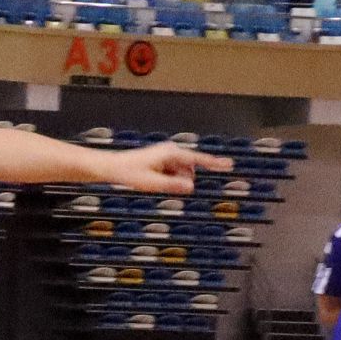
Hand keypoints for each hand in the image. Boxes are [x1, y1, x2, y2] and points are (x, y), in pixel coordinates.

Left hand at [104, 141, 235, 193]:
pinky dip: (167, 181)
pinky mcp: (162, 163)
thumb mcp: (150, 183)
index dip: (214, 163)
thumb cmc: (128, 173)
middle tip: (158, 182)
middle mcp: (171, 152)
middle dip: (181, 181)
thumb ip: (172, 185)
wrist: (111, 168)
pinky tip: (151, 179)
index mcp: (171, 153)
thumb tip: (191, 187)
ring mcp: (167, 157)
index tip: (230, 165)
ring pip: (181, 175)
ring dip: (173, 182)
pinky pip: (172, 175)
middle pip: (188, 172)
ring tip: (151, 180)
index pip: (197, 159)